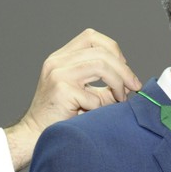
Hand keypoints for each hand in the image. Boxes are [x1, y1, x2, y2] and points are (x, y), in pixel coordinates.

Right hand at [4, 28, 140, 170]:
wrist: (36, 134)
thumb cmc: (61, 115)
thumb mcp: (85, 93)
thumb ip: (105, 85)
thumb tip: (131, 83)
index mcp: (62, 57)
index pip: (92, 37)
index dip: (114, 50)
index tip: (124, 68)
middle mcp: (57, 61)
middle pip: (102, 51)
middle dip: (124, 69)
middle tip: (134, 87)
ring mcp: (57, 74)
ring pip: (101, 66)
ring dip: (118, 84)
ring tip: (120, 99)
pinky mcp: (60, 90)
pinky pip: (93, 96)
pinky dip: (101, 106)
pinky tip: (95, 115)